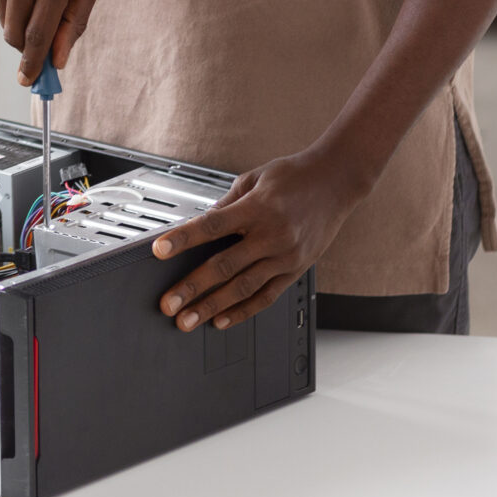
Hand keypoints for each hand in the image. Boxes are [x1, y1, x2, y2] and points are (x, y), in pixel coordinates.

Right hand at [0, 0, 101, 82]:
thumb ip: (76, 21)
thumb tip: (59, 58)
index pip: (38, 35)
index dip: (34, 63)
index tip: (31, 82)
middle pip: (16, 35)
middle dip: (27, 48)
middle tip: (41, 50)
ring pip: (5, 22)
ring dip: (21, 23)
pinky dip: (13, 1)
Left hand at [151, 148, 368, 331]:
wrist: (336, 182)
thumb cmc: (295, 176)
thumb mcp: (255, 178)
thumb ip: (226, 204)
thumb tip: (201, 224)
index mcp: (257, 208)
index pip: (212, 226)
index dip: (183, 239)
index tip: (159, 250)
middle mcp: (272, 235)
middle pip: (224, 265)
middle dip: (192, 287)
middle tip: (169, 304)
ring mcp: (285, 256)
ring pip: (243, 288)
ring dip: (212, 306)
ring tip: (189, 320)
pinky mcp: (296, 270)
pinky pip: (266, 296)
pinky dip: (243, 311)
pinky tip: (222, 320)